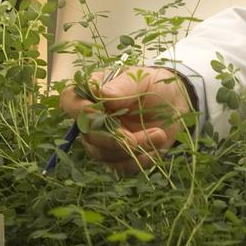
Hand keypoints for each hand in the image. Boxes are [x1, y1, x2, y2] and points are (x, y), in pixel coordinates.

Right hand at [60, 66, 192, 174]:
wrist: (175, 103)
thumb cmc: (154, 84)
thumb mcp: (141, 78)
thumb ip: (123, 86)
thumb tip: (102, 95)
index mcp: (91, 94)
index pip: (70, 102)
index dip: (79, 111)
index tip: (101, 113)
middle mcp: (92, 119)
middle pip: (87, 135)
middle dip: (112, 138)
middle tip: (135, 137)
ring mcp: (103, 139)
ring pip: (103, 154)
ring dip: (131, 149)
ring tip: (158, 134)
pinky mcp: (119, 156)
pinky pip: (120, 167)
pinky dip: (139, 160)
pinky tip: (156, 145)